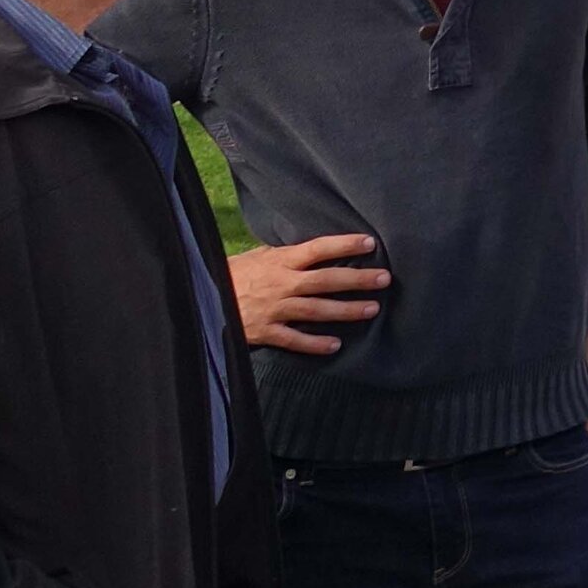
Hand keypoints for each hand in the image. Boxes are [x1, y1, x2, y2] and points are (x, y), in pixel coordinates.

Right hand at [233, 231, 388, 353]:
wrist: (202, 297)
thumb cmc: (235, 274)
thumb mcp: (260, 256)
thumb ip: (289, 255)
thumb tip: (318, 247)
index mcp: (280, 261)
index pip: (318, 249)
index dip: (344, 245)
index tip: (370, 242)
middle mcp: (281, 284)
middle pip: (325, 280)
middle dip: (356, 280)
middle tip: (384, 278)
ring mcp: (274, 309)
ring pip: (316, 310)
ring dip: (345, 310)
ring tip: (372, 309)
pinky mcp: (265, 332)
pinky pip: (294, 339)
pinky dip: (315, 344)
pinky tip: (335, 345)